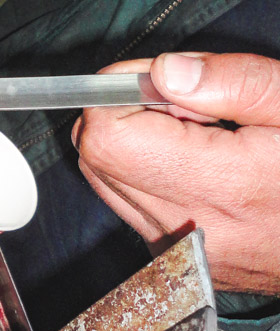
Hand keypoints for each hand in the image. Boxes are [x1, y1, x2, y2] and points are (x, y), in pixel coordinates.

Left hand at [72, 52, 279, 293]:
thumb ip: (235, 81)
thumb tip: (164, 71)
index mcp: (222, 187)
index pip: (106, 136)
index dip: (120, 94)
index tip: (161, 81)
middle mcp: (192, 229)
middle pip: (95, 157)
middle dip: (126, 114)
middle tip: (192, 107)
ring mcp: (184, 251)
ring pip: (106, 181)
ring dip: (134, 144)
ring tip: (203, 137)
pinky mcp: (183, 258)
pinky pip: (131, 204)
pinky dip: (147, 174)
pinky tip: (201, 166)